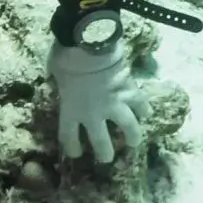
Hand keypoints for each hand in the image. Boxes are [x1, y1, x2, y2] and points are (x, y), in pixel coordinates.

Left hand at [51, 39, 145, 162]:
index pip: (69, 136)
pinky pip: (139, 102)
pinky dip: (143, 108)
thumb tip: (56, 78)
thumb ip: (59, 81)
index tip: (76, 153)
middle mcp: (93, 113)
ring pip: (127, 127)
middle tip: (107, 158)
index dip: (72, 148)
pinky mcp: (129, 90)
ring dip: (132, 135)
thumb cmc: (66, 57)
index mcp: (71, 110)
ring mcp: (114, 103)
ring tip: (134, 141)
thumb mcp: (55, 72)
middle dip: (104, 152)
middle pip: (100, 141)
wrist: (89, 44)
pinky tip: (147, 113)